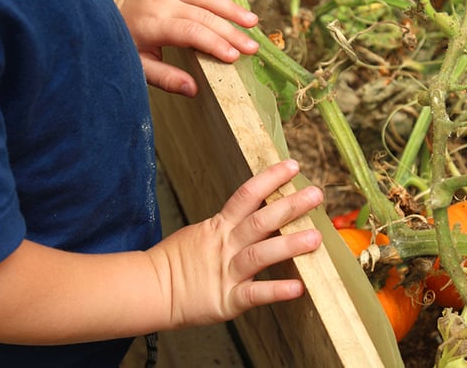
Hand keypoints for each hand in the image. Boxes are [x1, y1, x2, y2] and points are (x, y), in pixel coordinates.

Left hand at [114, 0, 259, 95]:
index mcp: (151, 22)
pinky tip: (235, 10)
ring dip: (232, 9)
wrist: (107, 7)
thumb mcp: (139, 66)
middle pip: (204, 14)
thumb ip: (165, 78)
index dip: (215, 43)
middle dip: (231, 31)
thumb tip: (193, 89)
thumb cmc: (125, 42)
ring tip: (252, 22)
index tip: (235, 56)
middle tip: (252, 46)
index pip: (191, 31)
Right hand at [147, 160, 322, 327]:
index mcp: (219, 226)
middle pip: (260, 221)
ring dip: (289, 245)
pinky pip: (253, 294)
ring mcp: (226, 272)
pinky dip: (275, 291)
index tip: (293, 166)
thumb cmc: (178, 261)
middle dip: (290, 206)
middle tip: (316, 194)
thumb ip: (228, 224)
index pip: (246, 195)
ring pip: (260, 255)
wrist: (150, 290)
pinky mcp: (226, 300)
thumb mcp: (201, 232)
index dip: (270, 179)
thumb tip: (256, 210)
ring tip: (315, 238)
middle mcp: (225, 245)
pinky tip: (298, 288)